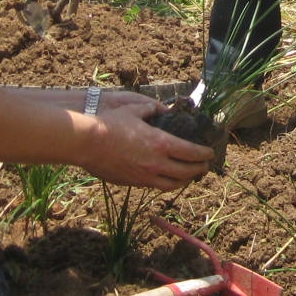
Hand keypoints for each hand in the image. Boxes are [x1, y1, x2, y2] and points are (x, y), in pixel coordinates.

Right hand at [80, 101, 212, 190]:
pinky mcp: (131, 183)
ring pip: (172, 185)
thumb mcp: (134, 109)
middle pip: (186, 172)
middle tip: (205, 165)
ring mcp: (143, 176)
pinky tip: (165, 177)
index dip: (204, 154)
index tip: (210, 152)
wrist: (86, 142)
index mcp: (161, 143)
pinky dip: (165, 183)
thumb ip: (152, 109)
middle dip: (199, 169)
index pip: (192, 153)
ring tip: (189, 175)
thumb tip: (162, 108)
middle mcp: (156, 163)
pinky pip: (154, 186)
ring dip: (184, 180)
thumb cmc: (110, 123)